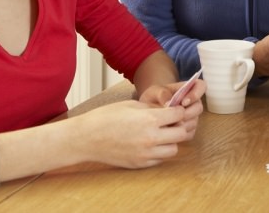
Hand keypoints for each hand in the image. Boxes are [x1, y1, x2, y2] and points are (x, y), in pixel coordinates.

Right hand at [75, 100, 194, 168]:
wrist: (86, 138)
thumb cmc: (106, 117)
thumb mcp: (132, 105)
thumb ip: (154, 108)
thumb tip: (169, 109)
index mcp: (150, 119)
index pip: (179, 115)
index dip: (178, 110)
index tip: (173, 110)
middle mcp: (151, 138)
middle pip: (182, 133)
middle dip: (179, 126)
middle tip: (170, 123)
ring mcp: (146, 153)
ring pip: (174, 149)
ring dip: (171, 141)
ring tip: (160, 134)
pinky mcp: (139, 164)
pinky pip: (160, 159)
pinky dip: (159, 152)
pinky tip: (150, 144)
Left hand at [143, 78, 206, 135]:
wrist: (148, 111)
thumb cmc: (153, 98)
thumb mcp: (154, 91)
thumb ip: (162, 93)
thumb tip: (168, 103)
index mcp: (188, 89)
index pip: (201, 86)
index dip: (196, 94)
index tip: (183, 102)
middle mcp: (193, 102)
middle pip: (199, 108)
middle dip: (188, 113)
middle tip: (175, 117)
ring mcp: (192, 116)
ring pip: (194, 122)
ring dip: (183, 124)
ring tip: (168, 124)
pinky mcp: (189, 129)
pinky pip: (189, 133)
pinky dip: (180, 134)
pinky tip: (169, 132)